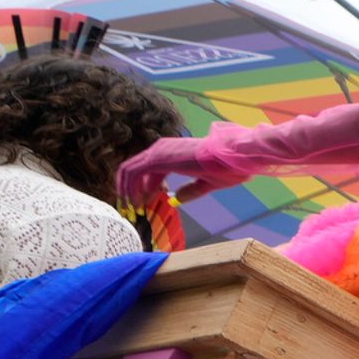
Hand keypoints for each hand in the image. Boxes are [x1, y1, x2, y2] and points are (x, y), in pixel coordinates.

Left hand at [116, 134, 233, 205]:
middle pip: (133, 169)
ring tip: (130, 209)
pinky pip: (133, 173)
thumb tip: (175, 200)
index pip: (147, 170)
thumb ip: (190, 191)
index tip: (143, 206)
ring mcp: (157, 152)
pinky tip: (135, 203)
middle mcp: (160, 149)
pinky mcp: (157, 158)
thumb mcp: (206, 184)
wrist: (232, 156)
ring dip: (126, 191)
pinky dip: (130, 189)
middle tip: (131, 209)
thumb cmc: (226, 168)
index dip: (143, 189)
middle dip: (128, 190)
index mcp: (171, 154)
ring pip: (128, 171)